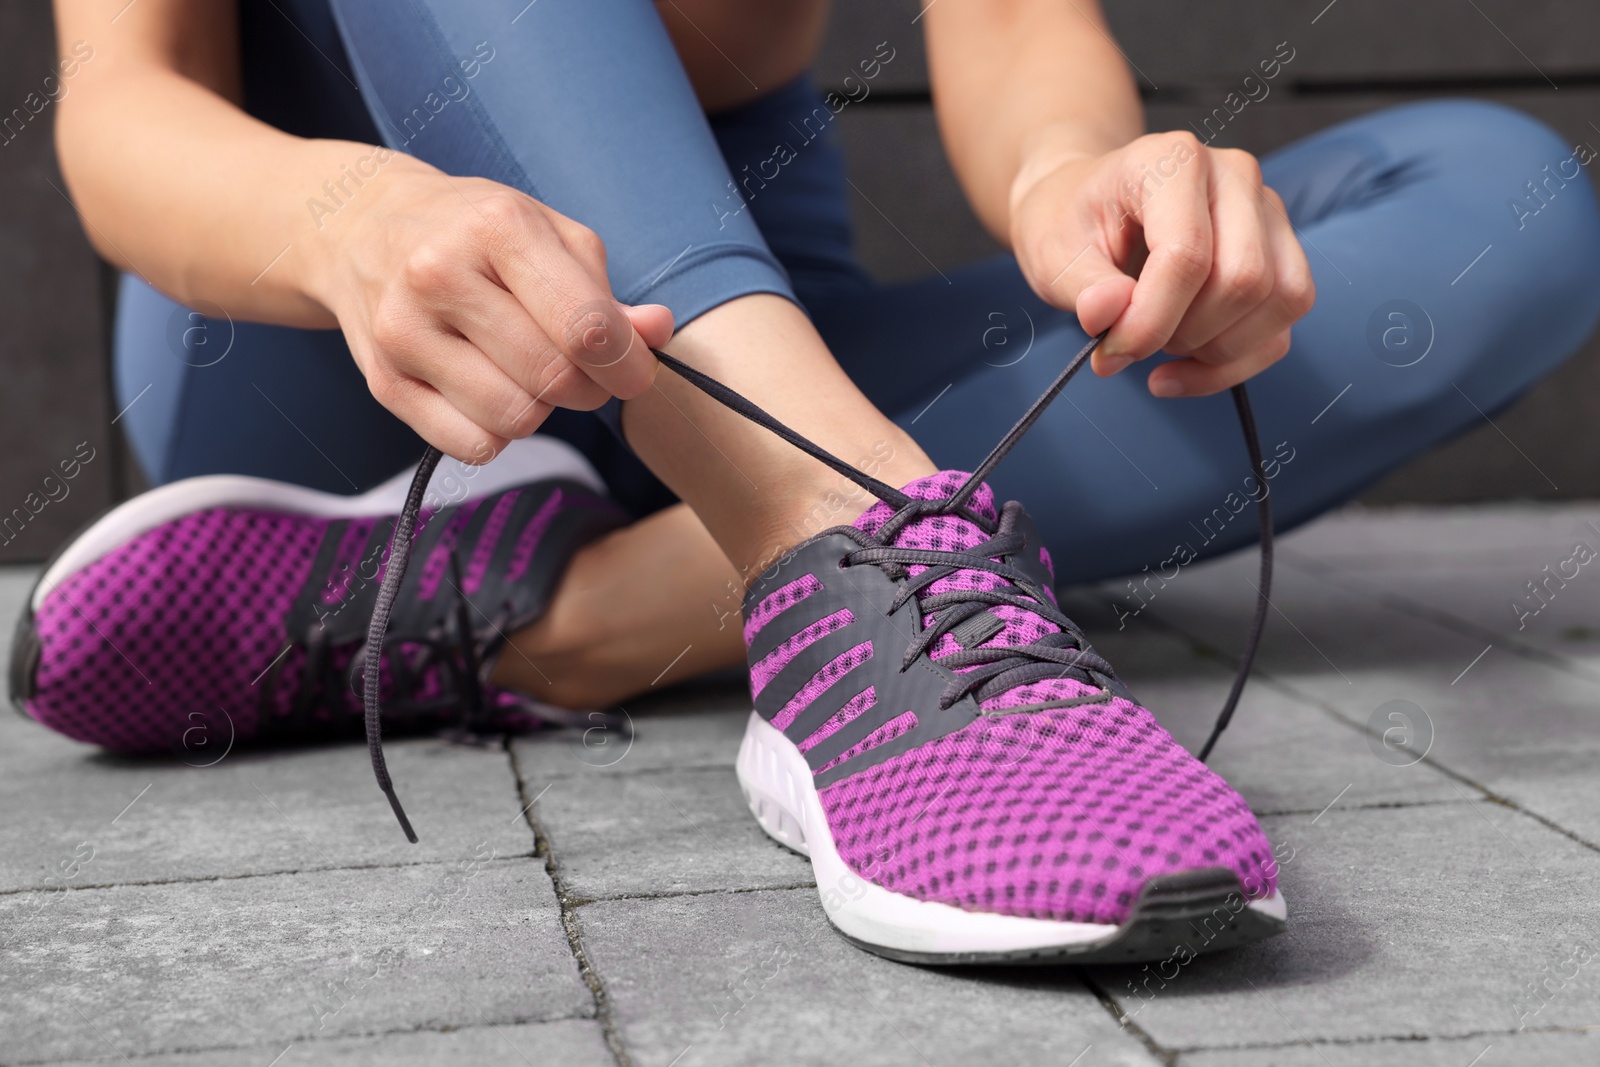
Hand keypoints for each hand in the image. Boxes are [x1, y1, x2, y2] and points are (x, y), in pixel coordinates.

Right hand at [311, 156, 673, 461]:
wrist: (360, 228)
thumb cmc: (474, 233)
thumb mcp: (548, 235)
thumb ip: (607, 293)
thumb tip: (655, 334)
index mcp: (496, 227)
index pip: (585, 327)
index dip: (628, 365)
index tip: (637, 371)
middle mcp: (440, 274)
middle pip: (553, 380)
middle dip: (589, 388)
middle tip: (583, 370)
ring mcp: (405, 332)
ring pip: (515, 419)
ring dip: (540, 409)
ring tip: (528, 372)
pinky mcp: (384, 383)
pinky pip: (473, 446)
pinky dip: (496, 431)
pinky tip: (487, 389)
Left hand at [1009, 131, 1314, 396]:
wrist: (1087, 207)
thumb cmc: (1073, 224)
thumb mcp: (1054, 254)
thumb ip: (1083, 288)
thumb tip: (1107, 316)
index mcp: (1172, 162)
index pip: (1187, 255)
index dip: (1151, 320)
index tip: (1111, 351)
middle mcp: (1234, 176)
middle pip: (1244, 279)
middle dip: (1185, 334)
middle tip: (1132, 342)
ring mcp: (1267, 211)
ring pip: (1281, 299)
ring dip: (1218, 349)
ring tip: (1162, 347)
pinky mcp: (1282, 250)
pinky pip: (1285, 319)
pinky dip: (1237, 361)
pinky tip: (1187, 369)